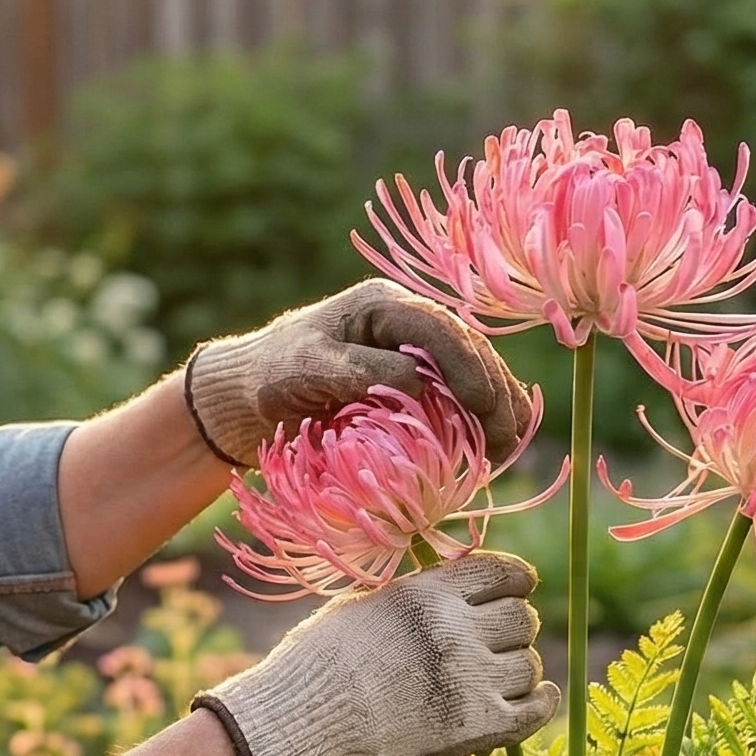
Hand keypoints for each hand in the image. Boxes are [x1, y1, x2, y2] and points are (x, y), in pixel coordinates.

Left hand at [184, 282, 531, 468]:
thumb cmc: (271, 377)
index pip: (440, 329)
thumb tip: (419, 383)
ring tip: (507, 449)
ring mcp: (417, 355)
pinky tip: (497, 448)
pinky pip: (461, 399)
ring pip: (475, 374)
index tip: (482, 406)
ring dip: (497, 410)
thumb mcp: (306, 369)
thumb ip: (359, 370)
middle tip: (504, 441)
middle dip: (494, 394)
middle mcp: (409, 325)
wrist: (248, 396)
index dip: (468, 366)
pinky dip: (481, 421)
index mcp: (384, 306)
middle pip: (470, 351)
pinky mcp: (418, 388)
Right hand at [192, 553, 557, 755]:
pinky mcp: (478, 728)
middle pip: (521, 619)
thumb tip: (451, 595)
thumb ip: (413, 600)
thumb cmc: (317, 666)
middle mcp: (456, 630)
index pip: (499, 572)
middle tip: (501, 638)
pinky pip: (533, 711)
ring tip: (497, 676)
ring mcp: (471, 680)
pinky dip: (539, 703)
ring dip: (516, 669)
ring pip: (527, 665)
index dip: (516, 579)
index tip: (521, 585)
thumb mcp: (363, 607)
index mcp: (427, 593)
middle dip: (513, 627)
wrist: (301, 724)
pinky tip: (539, 696)